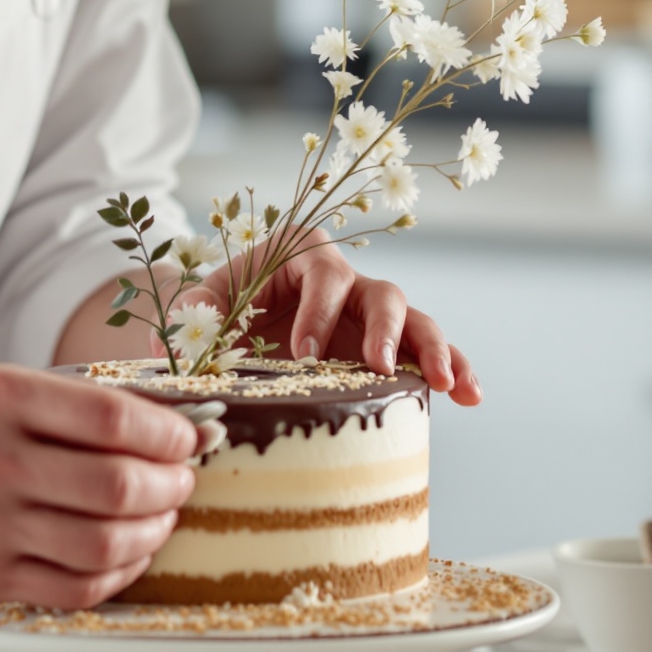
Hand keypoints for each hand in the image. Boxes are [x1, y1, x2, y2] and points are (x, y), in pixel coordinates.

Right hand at [0, 365, 198, 608]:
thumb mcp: (4, 389)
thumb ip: (82, 405)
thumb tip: (175, 427)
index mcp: (1, 398)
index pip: (111, 418)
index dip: (166, 433)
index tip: (186, 440)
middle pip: (115, 485)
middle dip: (170, 486)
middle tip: (181, 481)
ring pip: (104, 543)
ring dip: (153, 531)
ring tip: (161, 515)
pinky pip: (77, 588)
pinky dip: (120, 572)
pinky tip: (129, 552)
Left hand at [180, 239, 480, 406]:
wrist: (223, 331)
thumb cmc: (213, 313)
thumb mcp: (197, 309)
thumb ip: (192, 322)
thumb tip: (181, 353)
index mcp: (300, 254)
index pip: (322, 275)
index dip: (318, 312)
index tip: (303, 355)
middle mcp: (344, 280)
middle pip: (381, 293)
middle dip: (387, 331)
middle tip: (382, 369)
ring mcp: (369, 316)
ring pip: (416, 322)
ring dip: (437, 351)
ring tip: (450, 387)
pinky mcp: (384, 350)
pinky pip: (425, 355)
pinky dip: (453, 369)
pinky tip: (470, 396)